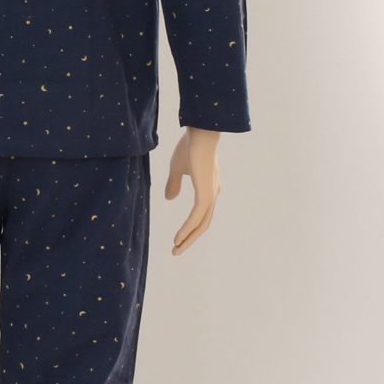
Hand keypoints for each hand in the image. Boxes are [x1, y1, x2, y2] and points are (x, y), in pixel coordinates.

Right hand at [164, 127, 220, 254]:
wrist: (200, 132)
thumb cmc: (190, 146)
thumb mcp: (177, 167)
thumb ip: (174, 183)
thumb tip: (169, 198)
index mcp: (209, 187)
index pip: (201, 214)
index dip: (190, 228)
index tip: (178, 239)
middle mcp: (213, 193)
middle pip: (203, 224)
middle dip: (190, 239)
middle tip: (176, 251)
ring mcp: (211, 194)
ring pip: (201, 224)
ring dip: (188, 239)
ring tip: (176, 249)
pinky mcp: (205, 193)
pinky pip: (196, 217)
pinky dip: (187, 230)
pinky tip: (178, 239)